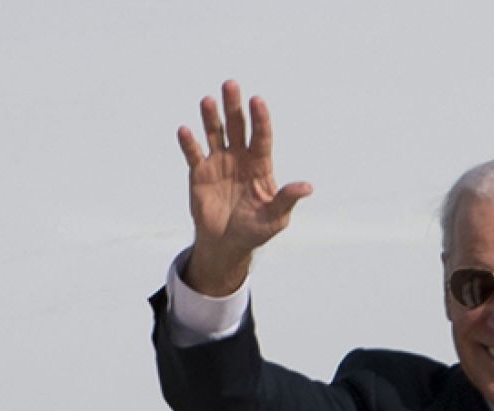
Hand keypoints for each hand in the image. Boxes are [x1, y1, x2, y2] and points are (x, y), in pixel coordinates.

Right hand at [176, 80, 312, 295]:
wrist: (228, 243)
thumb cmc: (256, 229)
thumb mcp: (276, 217)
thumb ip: (287, 199)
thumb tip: (307, 187)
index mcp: (261, 166)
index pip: (262, 137)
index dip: (260, 119)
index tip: (257, 100)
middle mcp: (240, 158)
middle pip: (238, 127)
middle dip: (234, 107)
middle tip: (231, 84)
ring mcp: (219, 163)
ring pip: (215, 134)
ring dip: (211, 118)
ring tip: (208, 100)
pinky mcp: (199, 172)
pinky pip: (194, 154)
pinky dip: (189, 143)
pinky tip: (186, 131)